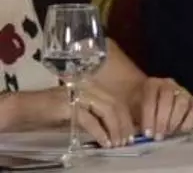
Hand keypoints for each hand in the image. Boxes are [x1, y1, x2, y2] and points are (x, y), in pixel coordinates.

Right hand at [20, 83, 136, 147]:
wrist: (24, 107)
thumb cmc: (50, 110)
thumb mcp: (78, 111)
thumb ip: (95, 115)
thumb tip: (114, 129)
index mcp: (93, 86)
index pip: (117, 101)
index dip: (126, 118)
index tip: (131, 133)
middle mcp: (89, 87)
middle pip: (115, 105)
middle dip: (124, 125)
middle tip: (127, 141)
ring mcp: (79, 94)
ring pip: (107, 111)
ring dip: (115, 129)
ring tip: (117, 143)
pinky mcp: (69, 105)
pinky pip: (90, 120)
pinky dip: (100, 132)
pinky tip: (104, 142)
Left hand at [132, 78, 192, 139]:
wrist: (148, 99)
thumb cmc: (138, 108)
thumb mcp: (130, 111)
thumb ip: (132, 120)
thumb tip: (133, 137)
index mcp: (150, 84)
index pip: (150, 98)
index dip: (149, 117)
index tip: (147, 133)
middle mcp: (168, 84)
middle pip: (167, 98)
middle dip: (162, 120)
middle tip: (158, 136)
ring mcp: (182, 91)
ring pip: (182, 103)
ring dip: (175, 121)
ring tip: (167, 134)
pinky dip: (189, 122)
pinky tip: (180, 131)